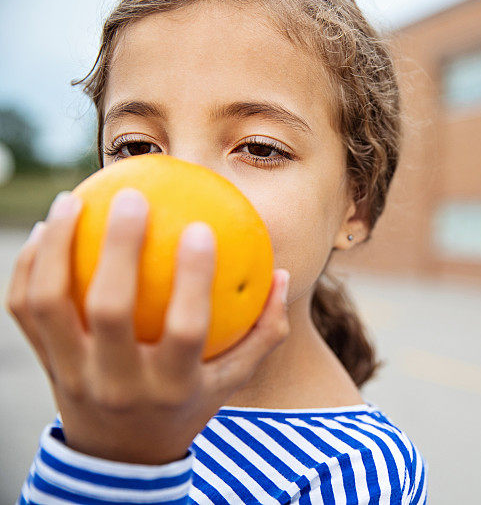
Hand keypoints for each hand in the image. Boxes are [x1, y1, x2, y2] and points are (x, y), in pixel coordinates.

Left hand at [4, 188, 290, 464]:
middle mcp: (118, 383)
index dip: (194, 279)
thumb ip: (263, 331)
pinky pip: (22, 308)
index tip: (202, 227)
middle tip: (132, 198)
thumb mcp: (233, 379)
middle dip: (119, 249)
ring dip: (57, 247)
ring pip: (49, 304)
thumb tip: (281, 273)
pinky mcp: (44, 365)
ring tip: (71, 199)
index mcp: (172, 387)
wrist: (122, 455)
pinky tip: (46, 228)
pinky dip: (29, 265)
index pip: (186, 330)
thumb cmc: (188, 402)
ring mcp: (73, 375)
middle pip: (110, 311)